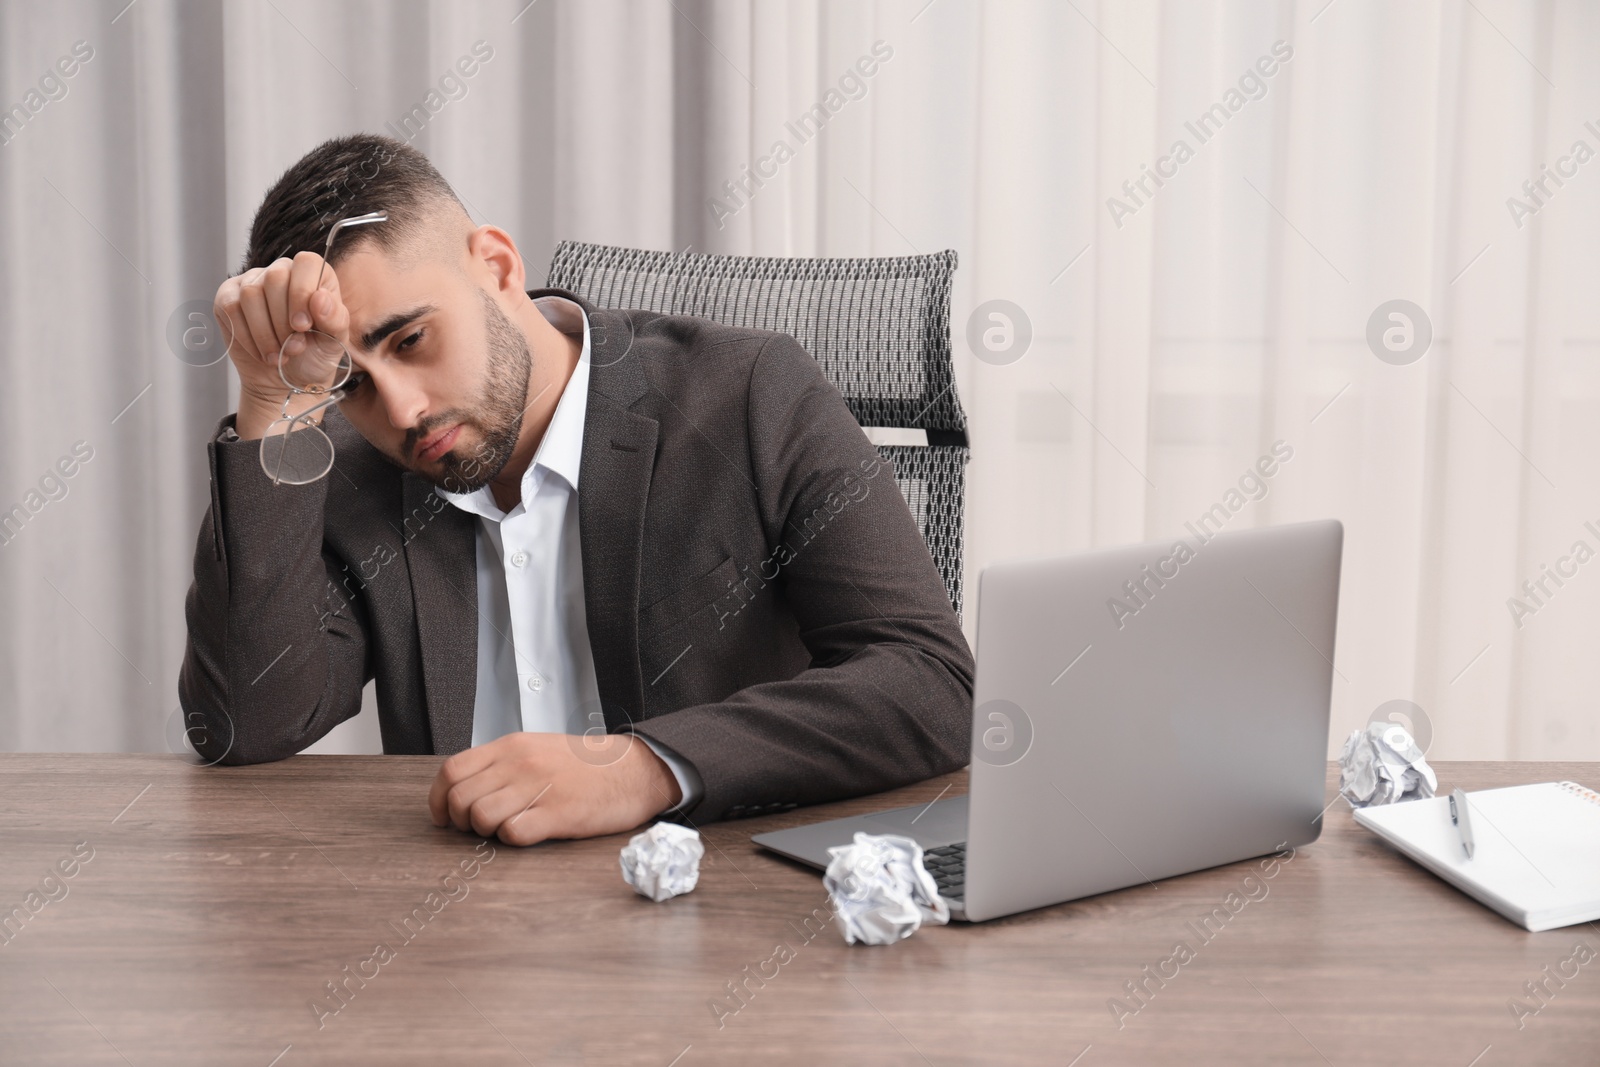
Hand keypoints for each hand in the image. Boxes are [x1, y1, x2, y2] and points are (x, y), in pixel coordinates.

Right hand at [212, 252, 353, 437]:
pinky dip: (247, 336)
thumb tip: (320, 298)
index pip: (306, 263)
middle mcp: (282, 271)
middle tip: (294, 348)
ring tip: (280, 354)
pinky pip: (230, 308)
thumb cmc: (315, 355)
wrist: (287, 380)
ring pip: (250, 294)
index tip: (303, 326)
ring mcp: (252, 281)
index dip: (302, 293)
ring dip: (265, 333)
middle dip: (283, 321)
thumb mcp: (335, 341)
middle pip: (274, 278)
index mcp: (313, 275)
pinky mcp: (228, 296)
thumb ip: (335, 319)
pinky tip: (261, 352)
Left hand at [427, 732, 683, 845]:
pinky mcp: (558, 814)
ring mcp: (539, 788)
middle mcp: (520, 764)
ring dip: (486, 832)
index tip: (444, 817)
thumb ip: (502, 764)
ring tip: (507, 829)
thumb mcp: (538, 748)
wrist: (634, 770)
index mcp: (512, 746)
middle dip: (461, 822)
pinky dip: (513, 839)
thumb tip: (465, 789)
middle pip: (460, 799)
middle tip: (479, 828)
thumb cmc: (585, 766)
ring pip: (481, 817)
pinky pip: (513, 833)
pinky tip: (530, 832)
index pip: (452, 771)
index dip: (438, 800)